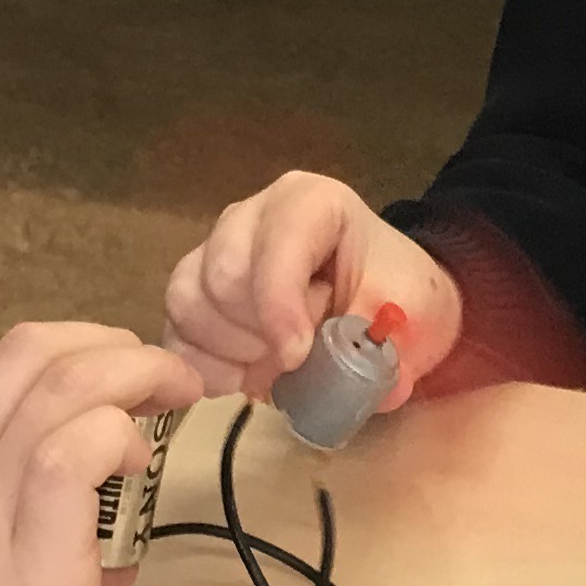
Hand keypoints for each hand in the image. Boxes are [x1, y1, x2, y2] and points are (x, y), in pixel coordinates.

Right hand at [0, 322, 206, 585]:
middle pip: (34, 351)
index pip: (3, 366)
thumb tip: (104, 518)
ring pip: (63, 383)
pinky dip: (121, 436)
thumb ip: (9, 527)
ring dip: (142, 377)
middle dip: (121, 347)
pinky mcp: (28, 567)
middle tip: (171, 384)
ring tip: (180, 408)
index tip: (133, 381)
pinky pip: (75, 453)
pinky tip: (140, 467)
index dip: (85, 352)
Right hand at [163, 171, 462, 406]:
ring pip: (189, 301)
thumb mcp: (412, 313)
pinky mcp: (195, 293)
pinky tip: (238, 378)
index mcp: (309, 202)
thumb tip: (354, 383)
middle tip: (297, 358)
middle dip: (257, 332)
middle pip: (223, 274)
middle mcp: (251, 216)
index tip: (298, 356)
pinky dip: (201, 366)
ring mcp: (215, 251)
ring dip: (229, 351)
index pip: (277, 243)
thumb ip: (382, 341)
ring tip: (273, 366)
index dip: (280, 305)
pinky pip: (173, 330)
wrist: (386, 304)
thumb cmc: (398, 298)